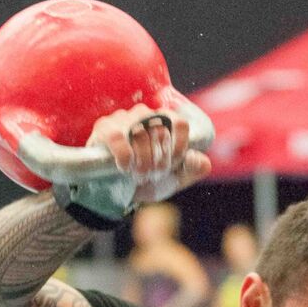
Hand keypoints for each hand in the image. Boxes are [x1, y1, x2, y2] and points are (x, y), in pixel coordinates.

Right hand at [87, 104, 210, 200]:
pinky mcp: (104, 129)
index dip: (178, 148)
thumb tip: (203, 162)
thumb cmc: (146, 180)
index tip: (172, 165)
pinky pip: (118, 137)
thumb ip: (191, 169)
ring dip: (143, 160)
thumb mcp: (172, 178)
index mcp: (163, 122)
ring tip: (139, 175)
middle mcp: (144, 115)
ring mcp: (122, 119)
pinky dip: (125, 156)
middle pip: (160, 130)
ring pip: (140, 133)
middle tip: (153, 175)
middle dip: (160, 160)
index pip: (179, 123)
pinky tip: (124, 168)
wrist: (116, 191)